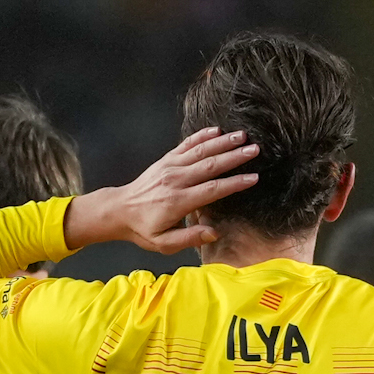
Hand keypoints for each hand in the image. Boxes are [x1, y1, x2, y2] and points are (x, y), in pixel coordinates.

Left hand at [67, 127, 258, 254]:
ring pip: (200, 151)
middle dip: (234, 157)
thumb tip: (214, 233)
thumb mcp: (163, 244)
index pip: (212, 190)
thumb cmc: (143, 229)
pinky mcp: (166, 160)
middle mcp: (175, 180)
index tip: (253, 178)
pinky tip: (216, 130)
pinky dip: (201, 136)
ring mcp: (170, 167)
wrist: (119, 210)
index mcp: (177, 201)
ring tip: (242, 135)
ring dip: (222, 142)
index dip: (234, 183)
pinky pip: (186, 145)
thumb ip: (189, 238)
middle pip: (210, 165)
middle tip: (255, 149)